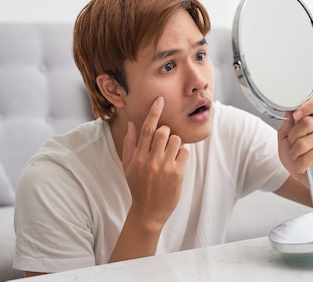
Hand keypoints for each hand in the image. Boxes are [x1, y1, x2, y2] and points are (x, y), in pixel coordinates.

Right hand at [121, 96, 188, 230]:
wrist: (148, 212)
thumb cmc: (138, 186)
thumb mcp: (128, 166)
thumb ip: (130, 143)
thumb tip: (132, 123)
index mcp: (138, 157)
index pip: (147, 129)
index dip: (154, 112)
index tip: (160, 100)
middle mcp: (151, 160)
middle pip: (163, 131)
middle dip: (166, 132)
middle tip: (164, 142)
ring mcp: (165, 167)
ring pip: (176, 139)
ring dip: (175, 142)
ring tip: (170, 153)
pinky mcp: (177, 174)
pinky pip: (184, 152)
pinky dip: (182, 153)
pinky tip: (176, 162)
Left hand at [277, 95, 312, 191]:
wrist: (306, 176)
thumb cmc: (296, 155)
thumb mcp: (284, 137)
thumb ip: (287, 123)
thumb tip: (290, 110)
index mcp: (312, 117)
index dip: (308, 105)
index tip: (296, 114)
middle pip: (305, 122)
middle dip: (292, 138)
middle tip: (294, 146)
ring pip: (302, 143)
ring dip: (294, 154)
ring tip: (299, 157)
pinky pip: (306, 157)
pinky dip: (299, 164)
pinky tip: (303, 166)